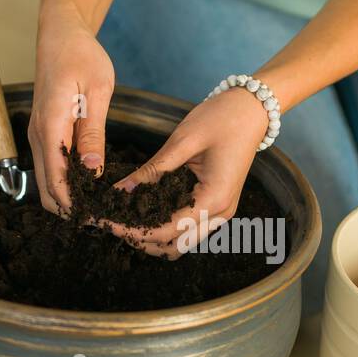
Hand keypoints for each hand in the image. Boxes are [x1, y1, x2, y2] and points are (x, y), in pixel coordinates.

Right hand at [28, 1, 113, 213]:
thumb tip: (92, 170)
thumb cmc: (81, 56)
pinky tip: (91, 189)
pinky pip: (51, 169)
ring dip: (68, 200)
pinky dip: (66, 185)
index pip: (56, 178)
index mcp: (51, 125)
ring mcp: (37, 136)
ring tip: (102, 209)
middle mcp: (37, 135)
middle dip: (71, 210)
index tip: (98, 219)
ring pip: (47, 183)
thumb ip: (93, 132)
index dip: (74, 204)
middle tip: (104, 221)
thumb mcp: (97, 90)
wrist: (60, 34)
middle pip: (46, 190)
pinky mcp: (43, 135)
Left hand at [105, 87, 268, 257]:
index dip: (131, 229)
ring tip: (124, 218)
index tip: (104, 222)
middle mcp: (220, 213)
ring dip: (152, 238)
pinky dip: (165, 227)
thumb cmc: (222, 118)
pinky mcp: (217, 206)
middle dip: (140, 239)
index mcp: (213, 199)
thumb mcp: (182, 141)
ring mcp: (221, 213)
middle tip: (110, 221)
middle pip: (173, 246)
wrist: (253, 110)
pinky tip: (144, 211)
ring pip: (181, 243)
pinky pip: (188, 229)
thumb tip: (120, 190)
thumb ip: (152, 170)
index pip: (165, 230)